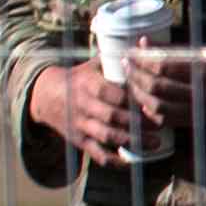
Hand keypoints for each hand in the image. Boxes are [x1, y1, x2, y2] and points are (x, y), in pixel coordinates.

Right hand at [29, 62, 157, 164]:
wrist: (44, 95)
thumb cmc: (79, 78)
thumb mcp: (92, 66)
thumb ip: (115, 60)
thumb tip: (144, 43)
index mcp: (87, 84)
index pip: (111, 93)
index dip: (133, 100)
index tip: (153, 103)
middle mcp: (82, 105)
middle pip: (111, 116)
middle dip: (137, 122)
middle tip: (161, 125)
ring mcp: (80, 124)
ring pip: (106, 135)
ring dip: (131, 141)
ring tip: (155, 143)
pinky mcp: (79, 140)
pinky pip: (96, 154)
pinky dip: (113, 161)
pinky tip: (131, 162)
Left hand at [133, 50, 205, 139]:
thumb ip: (176, 50)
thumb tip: (146, 43)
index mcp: (205, 70)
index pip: (162, 65)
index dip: (142, 59)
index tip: (131, 53)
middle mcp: (201, 91)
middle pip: (156, 86)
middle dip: (135, 75)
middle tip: (126, 66)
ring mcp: (201, 108)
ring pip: (158, 106)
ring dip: (139, 95)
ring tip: (132, 83)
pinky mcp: (201, 119)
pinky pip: (168, 120)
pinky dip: (152, 113)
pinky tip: (145, 104)